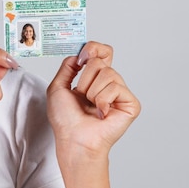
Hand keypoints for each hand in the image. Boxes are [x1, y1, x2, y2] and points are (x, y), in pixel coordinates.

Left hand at [46, 41, 140, 157]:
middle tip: (82, 95)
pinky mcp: (130, 104)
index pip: (102, 52)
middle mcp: (109, 83)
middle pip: (100, 61)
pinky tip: (101, 113)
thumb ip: (67, 67)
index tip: (82, 57)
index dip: (94, 49)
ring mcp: (120, 93)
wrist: (74, 138)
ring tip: (91, 106)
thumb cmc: (65, 119)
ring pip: (107, 73)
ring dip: (91, 92)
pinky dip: (103, 100)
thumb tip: (77, 54)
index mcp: (94, 78)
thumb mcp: (58, 87)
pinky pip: (116, 88)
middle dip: (84, 79)